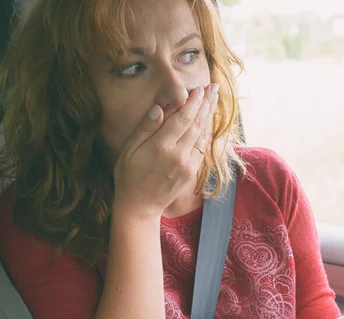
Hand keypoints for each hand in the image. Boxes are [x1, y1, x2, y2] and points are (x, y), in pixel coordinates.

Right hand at [113, 84, 218, 218]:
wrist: (139, 206)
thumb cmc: (129, 176)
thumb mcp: (129, 150)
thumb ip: (146, 128)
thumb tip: (160, 108)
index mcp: (160, 147)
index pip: (182, 118)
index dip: (193, 102)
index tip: (199, 89)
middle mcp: (178, 156)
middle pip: (197, 124)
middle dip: (206, 104)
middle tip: (213, 87)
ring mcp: (187, 165)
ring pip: (202, 135)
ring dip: (209, 116)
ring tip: (214, 99)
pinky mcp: (192, 173)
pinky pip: (202, 148)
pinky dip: (206, 132)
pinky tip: (208, 121)